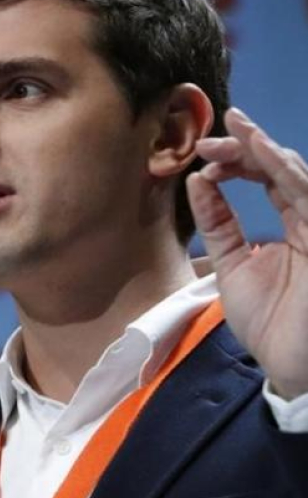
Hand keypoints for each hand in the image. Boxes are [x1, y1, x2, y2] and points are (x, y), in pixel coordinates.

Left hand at [188, 107, 307, 399]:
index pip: (269, 179)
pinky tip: (264, 153)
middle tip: (211, 136)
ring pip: (299, 175)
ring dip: (267, 150)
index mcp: (293, 227)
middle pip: (283, 169)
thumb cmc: (272, 324)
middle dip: (248, 147)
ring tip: (239, 128)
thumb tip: (199, 180)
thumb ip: (219, 224)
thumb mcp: (233, 266)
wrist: (294, 369)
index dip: (239, 161)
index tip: (203, 155)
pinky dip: (287, 172)